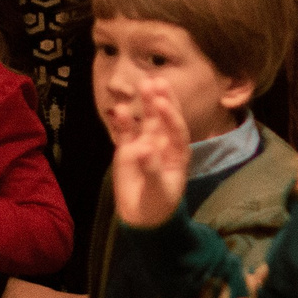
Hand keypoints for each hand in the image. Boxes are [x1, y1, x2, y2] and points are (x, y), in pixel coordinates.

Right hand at [112, 78, 195, 228]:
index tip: (162, 102)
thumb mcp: (159, 190)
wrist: (142, 216)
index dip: (171, 115)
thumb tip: (144, 148)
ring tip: (142, 83)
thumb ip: (152, 169)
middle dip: (161, 99)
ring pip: (146, 120)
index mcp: (179, 151)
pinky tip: (118, 109)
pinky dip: (123, 121)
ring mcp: (145, 144)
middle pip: (164, 118)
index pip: (177, 129)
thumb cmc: (158, 203)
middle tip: (156, 80)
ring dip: (145, 103)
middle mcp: (164, 143)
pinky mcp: (128, 150)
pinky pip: (126, 132)